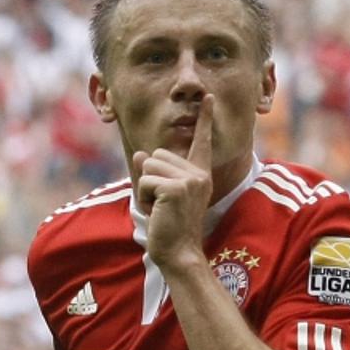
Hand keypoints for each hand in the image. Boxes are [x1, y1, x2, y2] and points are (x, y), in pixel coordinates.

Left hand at [133, 94, 213, 270]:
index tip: (208, 97)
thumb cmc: (170, 228)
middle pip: (157, 156)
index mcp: (200, 174)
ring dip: (146, 189)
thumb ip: (154, 173)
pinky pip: (145, 182)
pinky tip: (158, 212)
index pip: (202, 142)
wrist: (179, 253)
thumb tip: (141, 154)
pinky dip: (144, 198)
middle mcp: (198, 174)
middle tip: (163, 205)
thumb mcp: (161, 196)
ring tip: (161, 209)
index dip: (205, 119)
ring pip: (149, 167)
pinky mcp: (176, 189)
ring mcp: (189, 180)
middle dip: (150, 180)